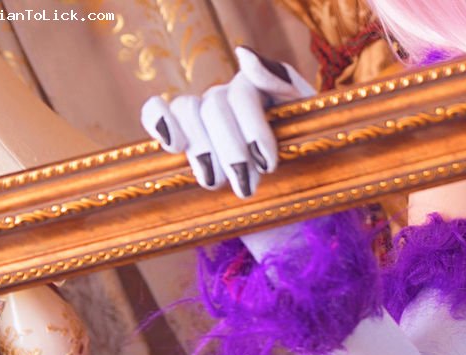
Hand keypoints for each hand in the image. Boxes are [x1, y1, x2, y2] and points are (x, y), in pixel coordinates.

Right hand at [140, 46, 313, 199]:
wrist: (294, 188)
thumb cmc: (307, 151)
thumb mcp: (309, 119)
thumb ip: (281, 82)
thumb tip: (243, 54)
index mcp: (258, 86)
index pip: (243, 96)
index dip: (253, 129)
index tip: (268, 166)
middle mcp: (227, 95)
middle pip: (215, 108)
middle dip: (230, 151)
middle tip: (247, 187)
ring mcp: (202, 111)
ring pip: (186, 112)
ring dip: (199, 150)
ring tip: (215, 182)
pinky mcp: (182, 132)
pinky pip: (156, 111)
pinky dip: (158, 122)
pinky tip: (172, 145)